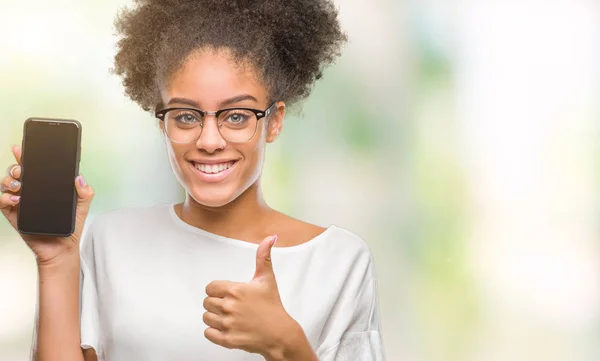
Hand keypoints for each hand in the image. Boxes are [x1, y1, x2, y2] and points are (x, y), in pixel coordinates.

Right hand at [0, 145, 94, 266]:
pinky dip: (6, 198)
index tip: (21, 148)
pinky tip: (16, 199)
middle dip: (16, 167)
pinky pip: (2, 202)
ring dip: (10, 180)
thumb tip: (79, 178)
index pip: (33, 167)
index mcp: (45, 186)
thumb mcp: (82, 206)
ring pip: (7, 184)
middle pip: (16, 172)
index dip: (25, 156)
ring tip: (20, 185)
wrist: (62, 247)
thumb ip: (84, 192)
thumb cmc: (70, 226)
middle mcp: (30, 191)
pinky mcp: (13, 214)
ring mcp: (20, 202)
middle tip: (23, 170)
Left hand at [203, 235, 310, 359]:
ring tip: (229, 317)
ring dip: (214, 317)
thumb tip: (270, 238)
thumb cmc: (273, 307)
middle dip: (216, 303)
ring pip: (206, 317)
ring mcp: (227, 324)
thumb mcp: (267, 279)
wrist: (280, 334)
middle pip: (207, 302)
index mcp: (235, 290)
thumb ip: (264, 256)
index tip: (227, 294)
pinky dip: (214, 332)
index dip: (217, 290)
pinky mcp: (227, 339)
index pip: (210, 288)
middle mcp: (229, 306)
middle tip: (230, 306)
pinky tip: (227, 328)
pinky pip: (208, 333)